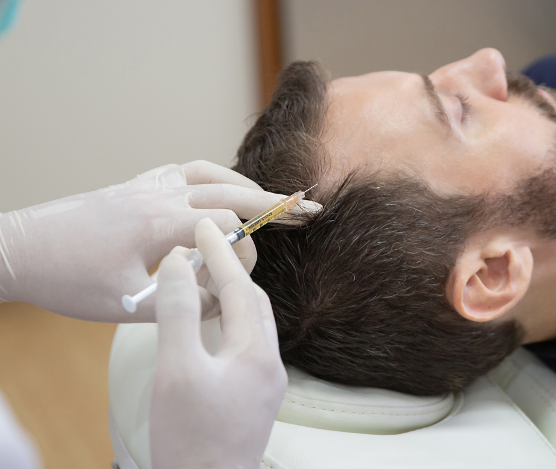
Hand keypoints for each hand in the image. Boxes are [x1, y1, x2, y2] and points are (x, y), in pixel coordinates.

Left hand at [0, 161, 287, 321]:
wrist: (20, 250)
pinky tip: (221, 187)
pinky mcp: (137, 183)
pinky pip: (186, 169)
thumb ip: (182, 302)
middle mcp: (161, 194)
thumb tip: (222, 298)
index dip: (249, 251)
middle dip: (275, 202)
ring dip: (245, 184)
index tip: (246, 278)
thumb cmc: (68, 280)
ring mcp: (148, 184)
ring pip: (212, 173)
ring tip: (271, 198)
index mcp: (161, 223)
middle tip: (310, 207)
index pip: (229, 227)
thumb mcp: (126, 306)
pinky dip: (214, 175)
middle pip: (233, 191)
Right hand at [150, 218, 286, 468]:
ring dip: (231, 298)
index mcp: (257, 353)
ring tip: (205, 283)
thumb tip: (180, 264)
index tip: (204, 225)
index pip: (239, 287)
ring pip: (253, 324)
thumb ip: (179, 313)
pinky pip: (248, 345)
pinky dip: (230, 324)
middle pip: (253, 303)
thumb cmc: (188, 439)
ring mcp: (266, 385)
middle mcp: (270, 365)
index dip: (219, 253)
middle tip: (203, 252)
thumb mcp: (175, 371)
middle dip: (229, 273)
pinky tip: (212, 328)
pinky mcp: (256, 400)